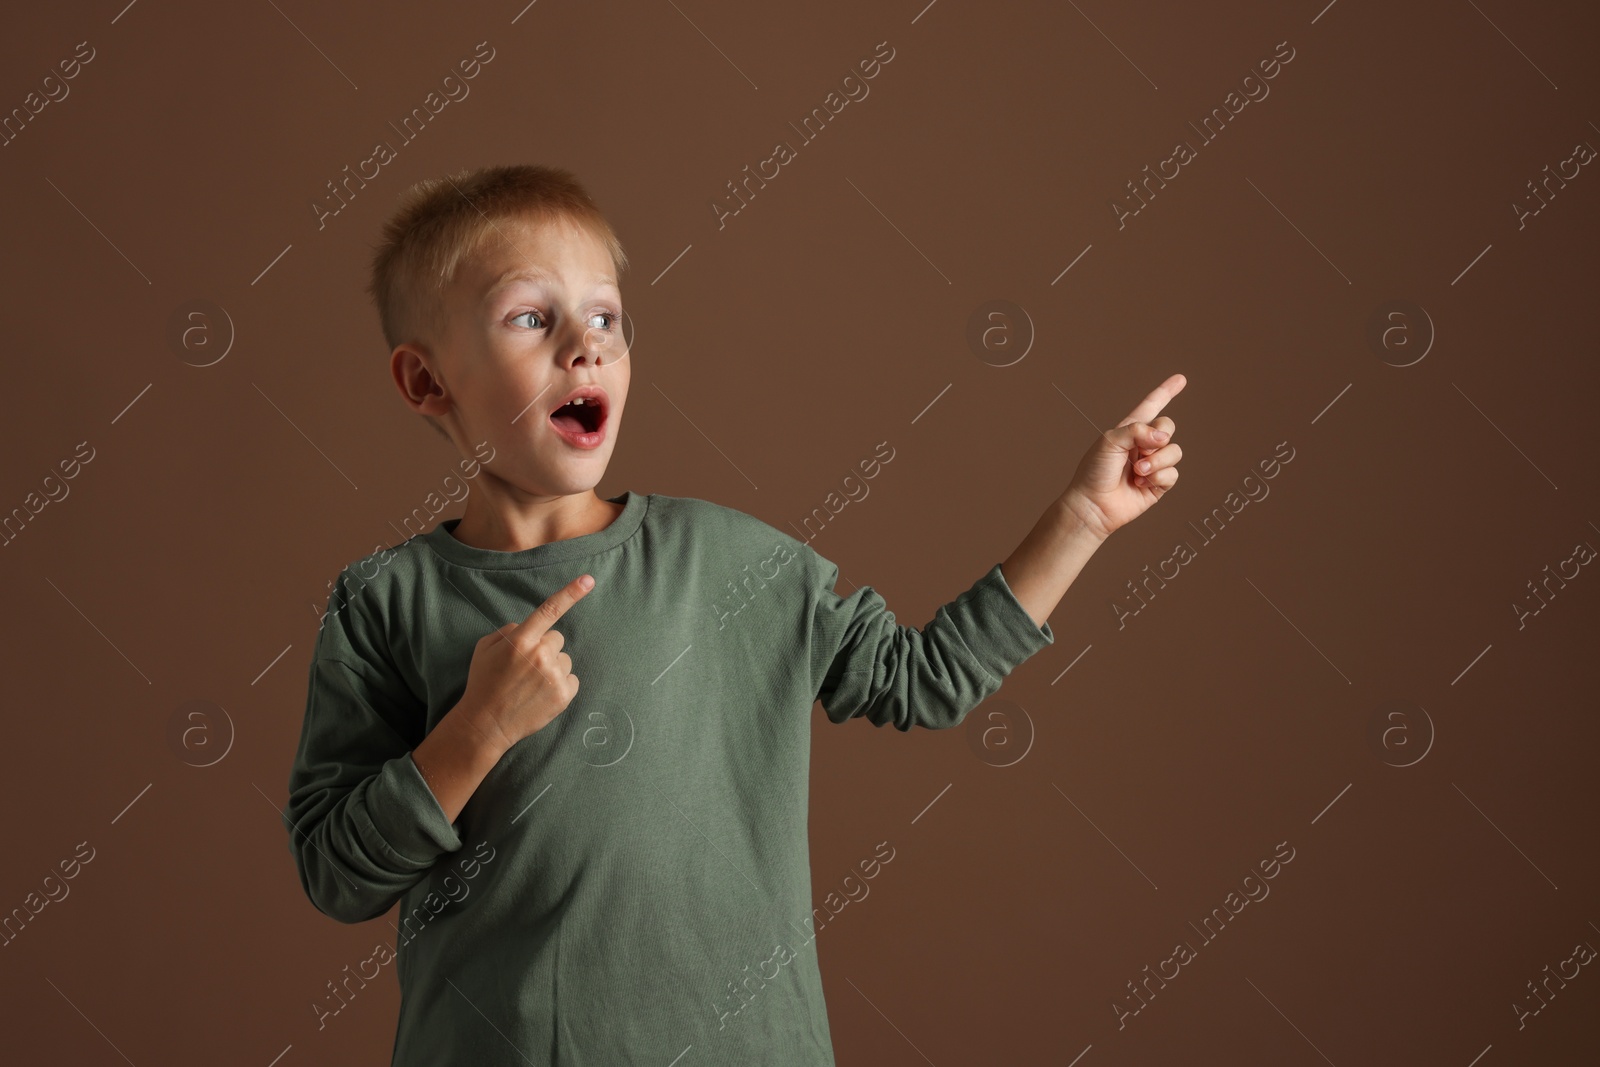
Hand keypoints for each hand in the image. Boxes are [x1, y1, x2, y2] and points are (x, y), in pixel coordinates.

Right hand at [457, 574, 594, 750]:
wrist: (486, 723)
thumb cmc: (483, 682)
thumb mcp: (485, 648)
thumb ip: (510, 631)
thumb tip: (528, 626)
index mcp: (521, 640)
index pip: (549, 610)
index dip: (570, 593)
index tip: (588, 580)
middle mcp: (540, 654)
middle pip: (556, 638)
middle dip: (544, 648)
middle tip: (525, 667)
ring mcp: (553, 675)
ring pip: (564, 659)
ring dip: (552, 667)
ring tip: (531, 684)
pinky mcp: (563, 695)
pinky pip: (572, 679)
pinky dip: (560, 685)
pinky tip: (541, 694)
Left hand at [1060, 373, 1186, 540]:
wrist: (1093, 504)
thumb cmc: (1094, 472)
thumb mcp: (1110, 441)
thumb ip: (1137, 430)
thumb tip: (1164, 438)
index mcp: (1129, 430)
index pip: (1151, 406)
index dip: (1166, 392)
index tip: (1181, 379)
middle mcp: (1142, 445)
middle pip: (1168, 427)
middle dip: (1159, 436)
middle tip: (1141, 451)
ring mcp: (1152, 464)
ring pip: (1174, 451)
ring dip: (1157, 460)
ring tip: (1137, 471)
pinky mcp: (1158, 484)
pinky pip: (1172, 474)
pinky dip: (1158, 477)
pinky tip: (1140, 484)